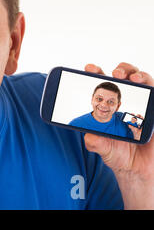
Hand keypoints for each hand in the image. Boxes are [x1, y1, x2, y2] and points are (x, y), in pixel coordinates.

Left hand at [84, 63, 153, 208]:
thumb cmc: (118, 154)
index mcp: (109, 105)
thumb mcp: (103, 149)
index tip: (90, 69)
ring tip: (133, 78)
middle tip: (115, 74)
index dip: (96, 73)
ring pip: (144, 81)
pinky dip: (153, 89)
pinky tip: (150, 90)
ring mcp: (143, 105)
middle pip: (125, 76)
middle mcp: (127, 101)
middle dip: (121, 70)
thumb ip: (95, 142)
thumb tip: (89, 137)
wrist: (138, 168)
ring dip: (139, 75)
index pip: (103, 84)